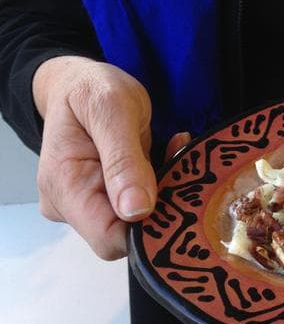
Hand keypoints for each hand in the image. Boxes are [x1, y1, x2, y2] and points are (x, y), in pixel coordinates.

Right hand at [33, 56, 157, 258]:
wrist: (82, 83)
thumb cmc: (92, 90)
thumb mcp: (112, 110)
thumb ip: (123, 160)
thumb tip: (135, 211)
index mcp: (65, 187)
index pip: (110, 239)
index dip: (148, 227)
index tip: (173, 190)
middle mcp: (71, 205)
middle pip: (128, 234)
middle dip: (162, 204)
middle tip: (177, 161)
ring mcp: (88, 204)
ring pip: (140, 220)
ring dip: (165, 191)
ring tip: (172, 151)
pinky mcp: (106, 198)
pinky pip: (142, 206)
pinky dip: (161, 184)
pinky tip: (167, 155)